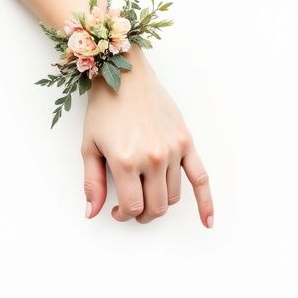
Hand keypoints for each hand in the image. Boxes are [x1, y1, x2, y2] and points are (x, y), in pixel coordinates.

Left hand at [81, 50, 212, 225]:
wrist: (126, 77)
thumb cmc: (105, 109)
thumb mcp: (90, 147)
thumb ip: (92, 183)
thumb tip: (92, 212)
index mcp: (126, 161)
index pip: (133, 206)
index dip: (124, 215)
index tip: (118, 211)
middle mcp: (153, 158)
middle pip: (156, 206)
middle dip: (143, 214)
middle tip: (133, 208)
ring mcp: (173, 150)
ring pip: (173, 196)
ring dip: (161, 204)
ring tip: (148, 196)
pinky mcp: (186, 142)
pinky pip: (201, 177)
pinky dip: (206, 202)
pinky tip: (207, 221)